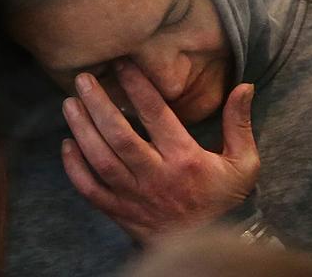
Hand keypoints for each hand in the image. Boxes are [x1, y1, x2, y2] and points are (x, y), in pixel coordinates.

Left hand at [60, 59, 258, 243]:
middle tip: (83, 79)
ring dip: (81, 130)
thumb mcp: (244, 163)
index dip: (137, 86)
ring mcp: (135, 197)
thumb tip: (244, 86)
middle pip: (119, 136)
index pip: (156, 115)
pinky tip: (67, 145)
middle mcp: (157, 177)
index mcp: (186, 159)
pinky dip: (74, 169)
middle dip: (98, 104)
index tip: (122, 64)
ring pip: (101, 160)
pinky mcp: (121, 214)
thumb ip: (239, 123)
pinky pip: (91, 191)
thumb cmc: (224, 199)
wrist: (210, 246)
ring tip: (69, 104)